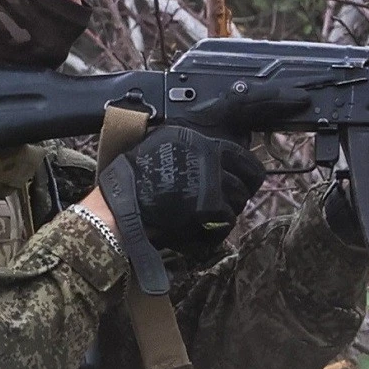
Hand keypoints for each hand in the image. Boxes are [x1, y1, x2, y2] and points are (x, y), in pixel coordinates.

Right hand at [96, 124, 263, 278]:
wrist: (117, 210)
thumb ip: (188, 147)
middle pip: (251, 174)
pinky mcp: (209, 203)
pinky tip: (203, 231)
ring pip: (241, 199)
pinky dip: (219, 229)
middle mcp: (206, 152)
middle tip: (232, 201)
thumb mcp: (158, 147)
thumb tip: (217, 152)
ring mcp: (210, 178)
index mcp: (194, 137)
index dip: (245, 168)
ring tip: (212, 218)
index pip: (240, 150)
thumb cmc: (130, 183)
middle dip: (245, 190)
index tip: (241, 179)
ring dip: (230, 211)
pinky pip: (228, 219)